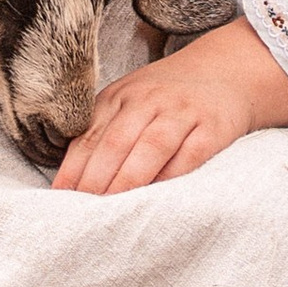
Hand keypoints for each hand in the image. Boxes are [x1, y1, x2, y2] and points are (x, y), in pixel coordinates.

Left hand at [51, 15, 287, 194]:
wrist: (226, 72)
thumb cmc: (167, 100)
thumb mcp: (129, 105)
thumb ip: (102, 134)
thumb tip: (70, 183)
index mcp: (119, 97)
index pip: (89, 136)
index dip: (73, 170)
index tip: (61, 199)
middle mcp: (148, 100)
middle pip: (116, 142)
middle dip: (96, 180)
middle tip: (83, 214)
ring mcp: (182, 112)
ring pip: (151, 147)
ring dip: (129, 181)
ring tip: (114, 212)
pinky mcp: (213, 127)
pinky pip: (191, 154)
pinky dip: (173, 177)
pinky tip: (159, 199)